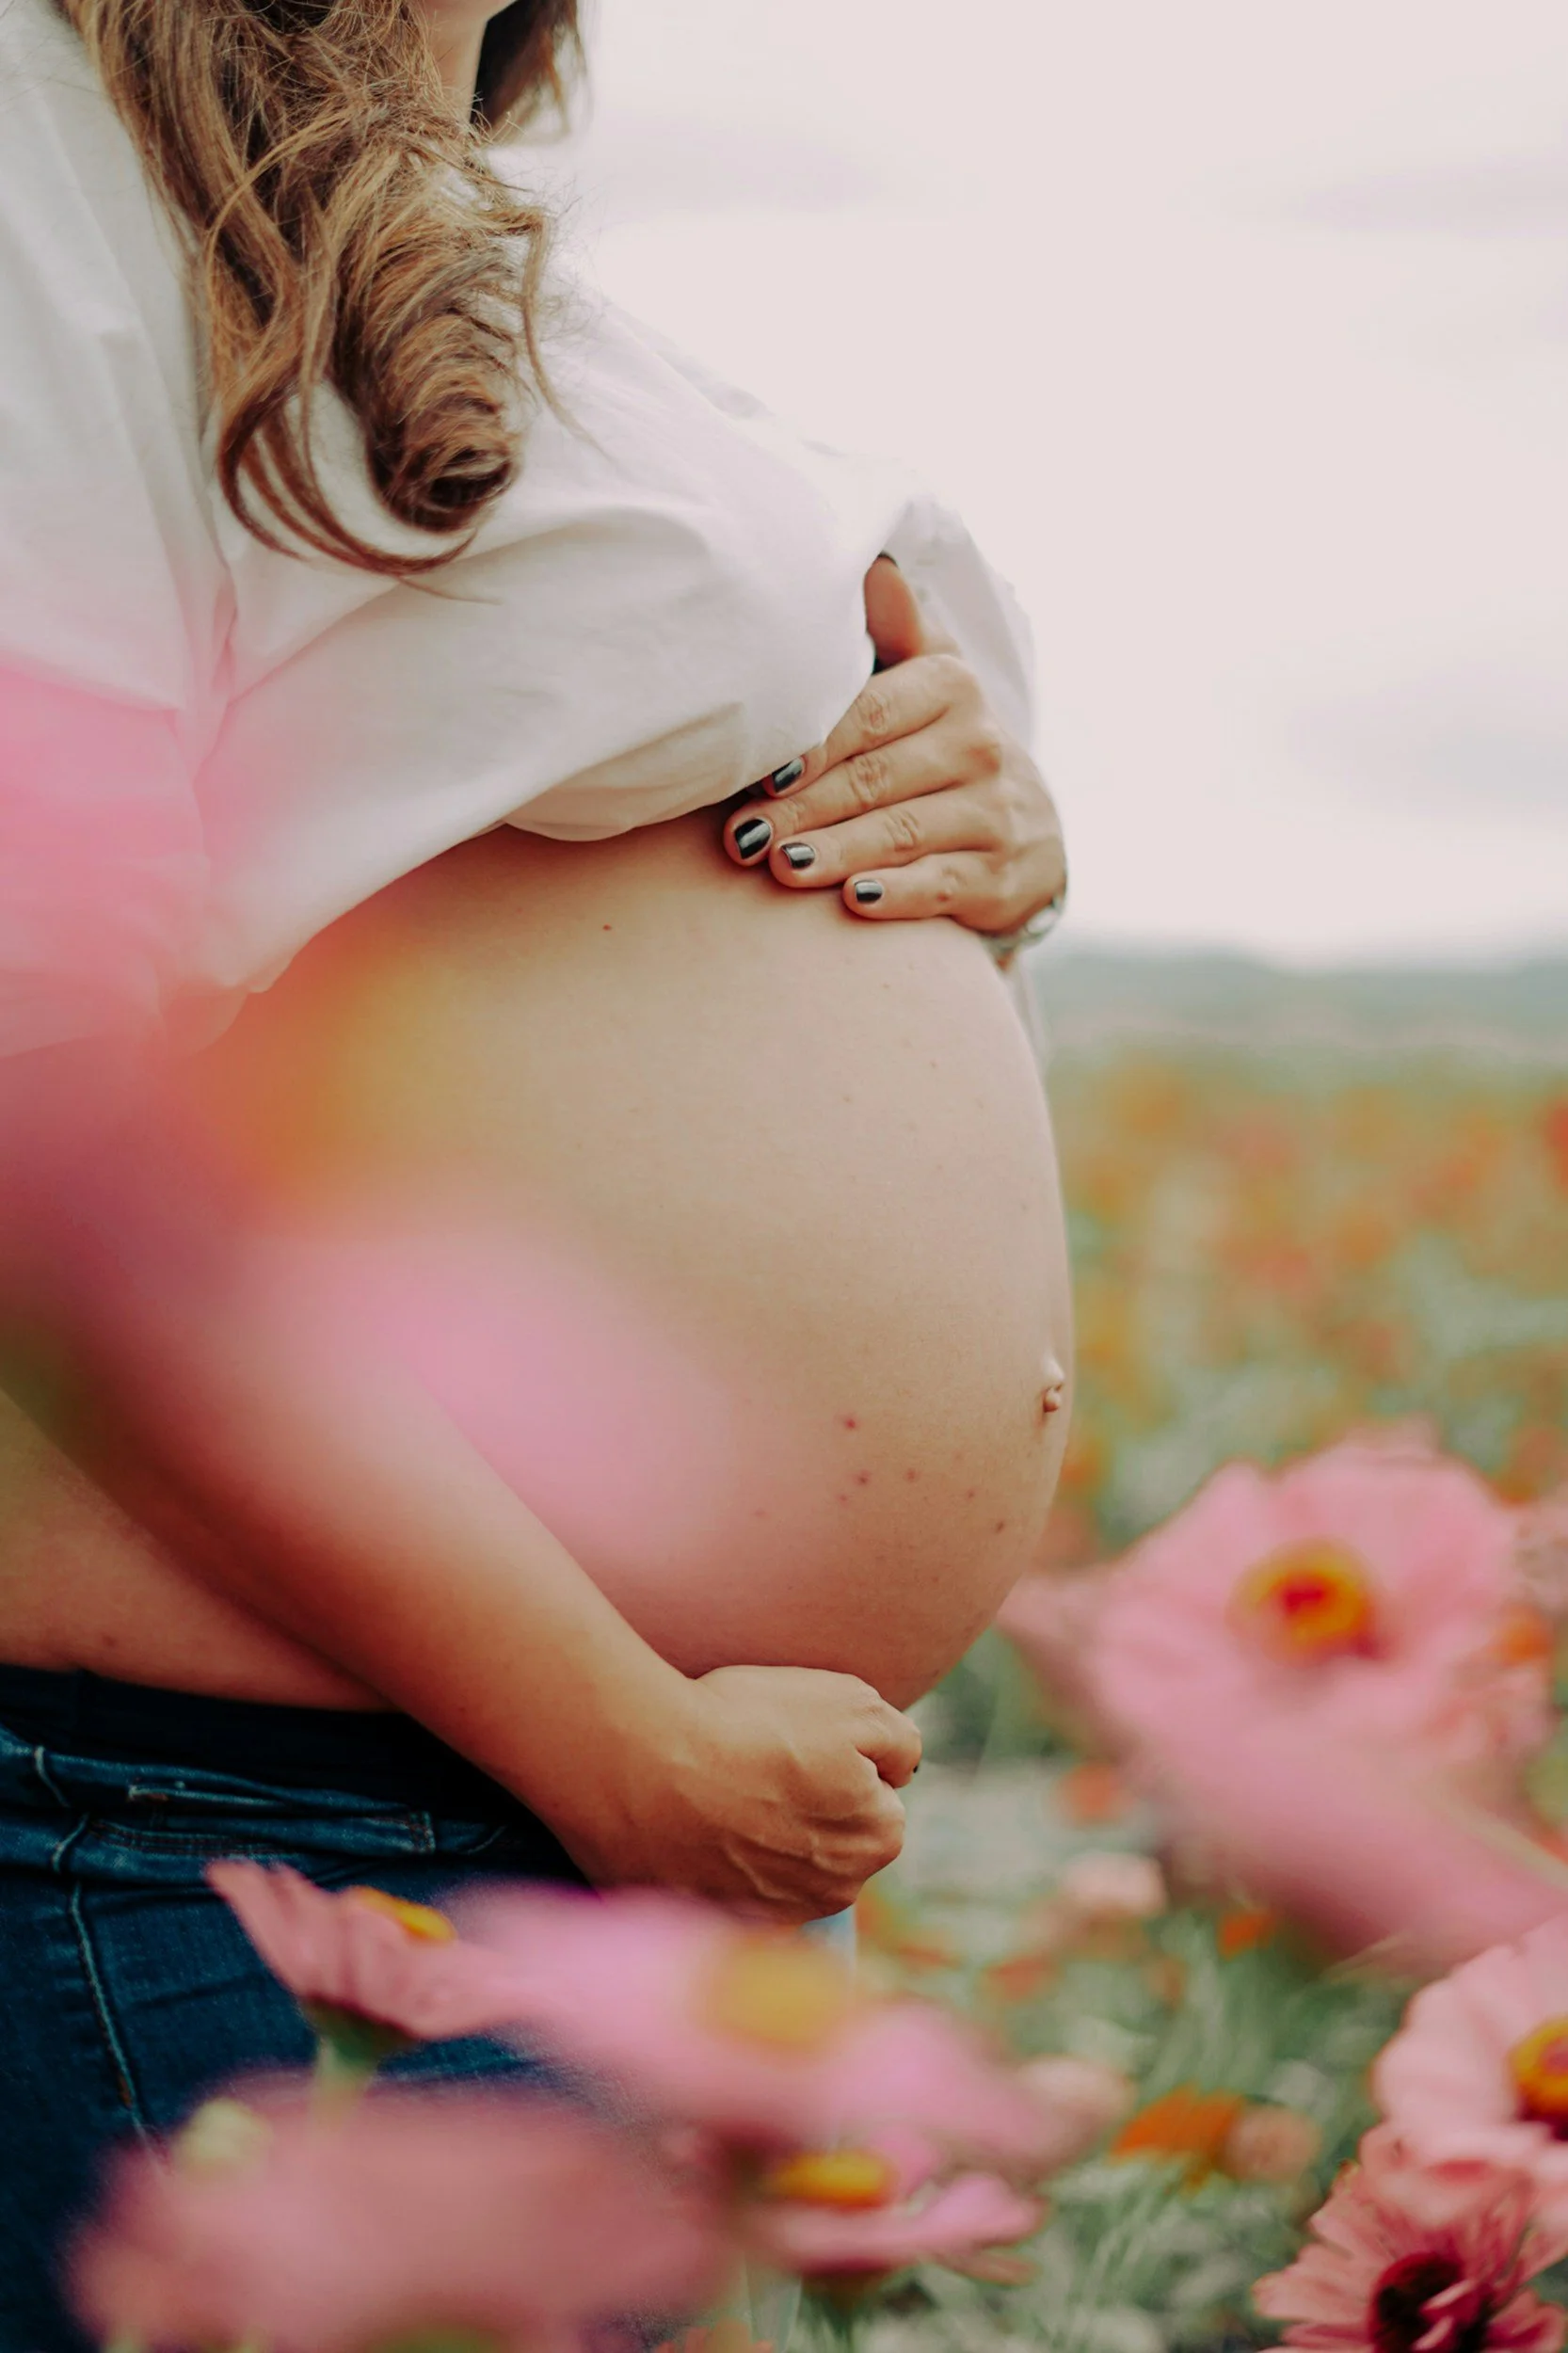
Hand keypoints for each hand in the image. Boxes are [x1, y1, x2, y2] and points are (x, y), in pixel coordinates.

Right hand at [560, 1662, 921, 1924]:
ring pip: (783, 1865)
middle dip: (806, 1808)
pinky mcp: (715, 1922)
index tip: (793, 1745)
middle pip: (833, 1838)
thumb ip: (900, 1741)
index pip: (877, 1797)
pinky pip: (730, 1889)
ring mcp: (773, 1915)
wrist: (640, 1762)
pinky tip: (693, 1827)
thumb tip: (902, 1773)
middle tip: (755, 1766)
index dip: (836, 1762)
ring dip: (762, 1837)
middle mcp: (835, 1892)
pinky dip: (718, 1864)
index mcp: (879, 1838)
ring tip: (718, 1792)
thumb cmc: (747, 1723)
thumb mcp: (850, 1702)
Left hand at [724, 558, 1065, 935]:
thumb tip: (870, 563)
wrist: (1025, 827)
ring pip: (901, 832)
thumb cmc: (942, 744)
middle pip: (874, 778)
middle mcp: (979, 746)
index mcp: (951, 687)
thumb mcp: (928, 676)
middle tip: (742, 836)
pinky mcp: (999, 875)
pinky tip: (855, 900)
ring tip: (780, 866)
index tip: (759, 773)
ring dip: (836, 852)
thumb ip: (895, 627)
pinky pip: (941, 885)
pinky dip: (899, 895)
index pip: (870, 715)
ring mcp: (993, 814)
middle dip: (803, 809)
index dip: (812, 745)